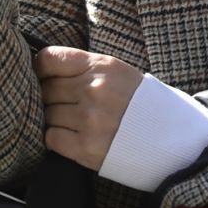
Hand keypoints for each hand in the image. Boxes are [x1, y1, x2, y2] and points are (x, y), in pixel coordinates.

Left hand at [36, 47, 142, 171]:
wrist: (169, 136)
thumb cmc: (139, 101)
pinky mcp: (86, 147)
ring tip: (71, 120)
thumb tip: (44, 69)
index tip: (42, 76)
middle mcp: (93, 90)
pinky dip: (55, 136)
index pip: (49, 59)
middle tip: (63, 102)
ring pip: (47, 113)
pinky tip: (70, 135)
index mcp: (101, 66)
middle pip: (46, 89)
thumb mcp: (117, 71)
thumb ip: (84, 67)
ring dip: (54, 117)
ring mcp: (89, 119)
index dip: (39, 68)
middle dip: (49, 96)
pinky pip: (51, 137)